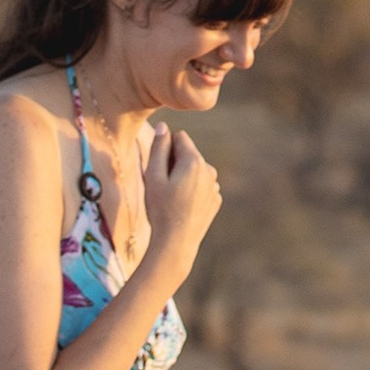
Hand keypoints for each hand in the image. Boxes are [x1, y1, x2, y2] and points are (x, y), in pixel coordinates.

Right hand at [140, 122, 222, 285]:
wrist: (176, 243)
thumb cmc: (160, 209)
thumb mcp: (153, 176)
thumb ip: (159, 148)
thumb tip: (163, 126)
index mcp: (195, 161)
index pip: (179, 137)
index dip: (165, 149)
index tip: (159, 168)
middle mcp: (209, 170)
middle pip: (188, 154)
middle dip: (174, 162)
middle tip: (162, 186)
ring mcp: (215, 187)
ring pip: (195, 171)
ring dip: (183, 177)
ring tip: (172, 199)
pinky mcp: (215, 200)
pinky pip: (201, 186)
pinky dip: (191, 191)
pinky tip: (182, 207)